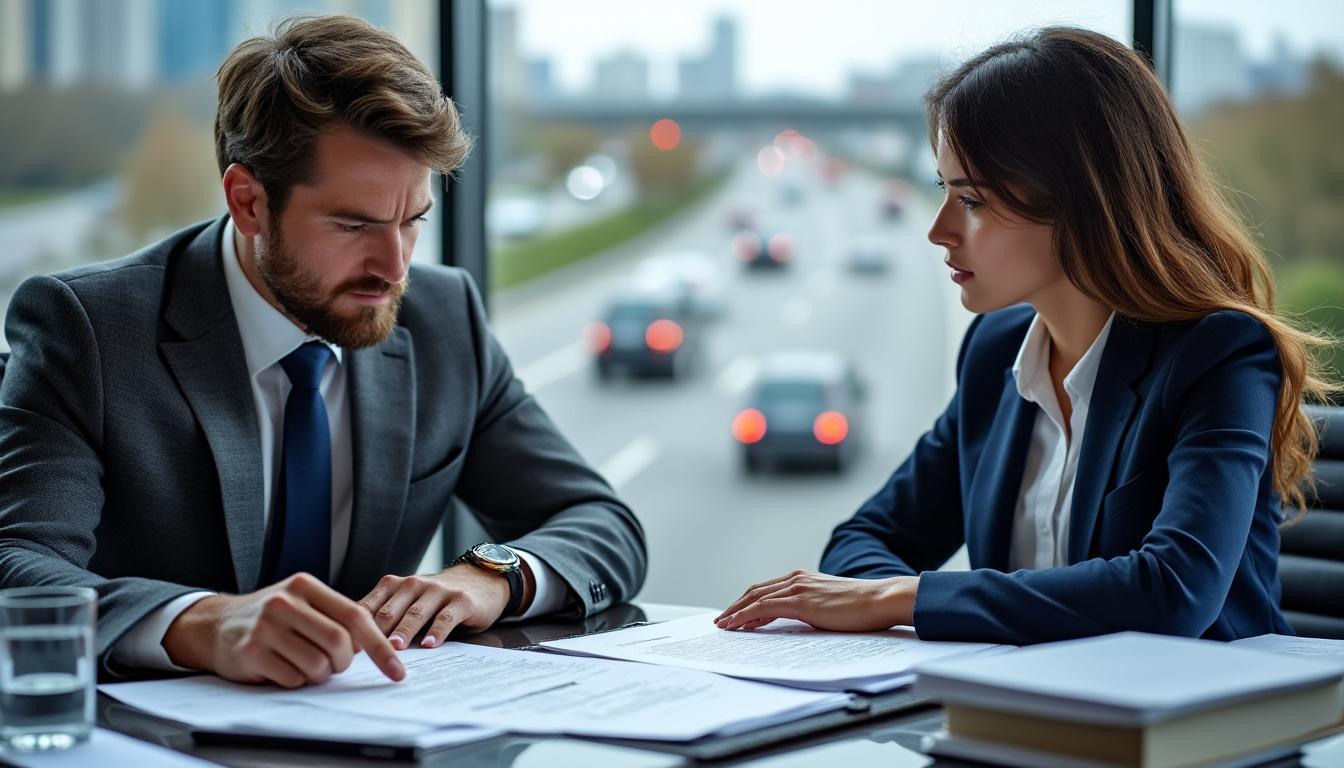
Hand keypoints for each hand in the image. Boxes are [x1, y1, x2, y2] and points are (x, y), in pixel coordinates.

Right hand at [162, 572, 404, 688]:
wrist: (216, 625)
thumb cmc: (273, 617)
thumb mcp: (303, 603)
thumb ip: (337, 617)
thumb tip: (382, 645)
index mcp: (305, 585)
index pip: (355, 617)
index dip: (380, 647)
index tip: (397, 671)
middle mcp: (284, 602)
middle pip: (338, 643)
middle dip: (343, 663)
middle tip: (333, 665)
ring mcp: (265, 627)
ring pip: (317, 665)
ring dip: (318, 675)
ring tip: (304, 665)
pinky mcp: (249, 652)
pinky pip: (292, 679)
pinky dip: (296, 681)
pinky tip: (283, 669)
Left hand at [358, 564, 513, 649]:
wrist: (480, 580)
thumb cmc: (435, 600)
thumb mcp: (407, 603)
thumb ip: (384, 617)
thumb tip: (352, 648)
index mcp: (393, 586)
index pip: (368, 607)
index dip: (353, 629)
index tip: (343, 649)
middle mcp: (413, 585)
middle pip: (388, 611)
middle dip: (374, 633)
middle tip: (362, 654)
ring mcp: (437, 591)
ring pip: (415, 613)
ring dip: (403, 631)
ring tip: (394, 648)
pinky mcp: (461, 600)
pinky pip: (446, 617)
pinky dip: (437, 631)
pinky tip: (431, 644)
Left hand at [715, 570, 919, 631]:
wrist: (881, 599)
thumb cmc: (864, 605)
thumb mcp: (832, 604)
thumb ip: (814, 606)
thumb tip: (803, 620)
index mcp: (805, 578)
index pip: (768, 588)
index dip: (748, 600)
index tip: (736, 612)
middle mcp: (797, 579)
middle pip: (755, 590)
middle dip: (736, 605)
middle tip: (722, 620)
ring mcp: (797, 589)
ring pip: (755, 598)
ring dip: (735, 612)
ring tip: (723, 625)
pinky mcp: (800, 602)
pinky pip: (763, 608)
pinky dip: (745, 617)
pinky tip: (736, 626)